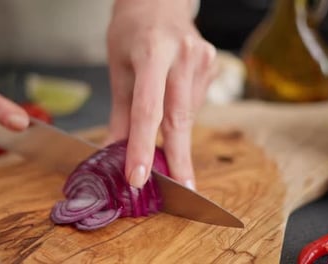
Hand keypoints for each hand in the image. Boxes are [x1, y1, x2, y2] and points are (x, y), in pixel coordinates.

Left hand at [106, 0, 216, 189]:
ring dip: (174, 133)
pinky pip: (195, 103)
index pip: (147, 109)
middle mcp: (183, 55)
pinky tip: (172, 98)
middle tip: (184, 190)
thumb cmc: (132, 33)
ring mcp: (203, 59)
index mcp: (153, 52)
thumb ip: (121, 114)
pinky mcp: (213, 65)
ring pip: (187, 113)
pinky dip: (181, 114)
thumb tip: (114, 153)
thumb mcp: (118, 68)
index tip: (138, 176)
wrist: (160, 2)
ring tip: (160, 124)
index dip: (141, 146)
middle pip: (180, 118)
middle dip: (179, 158)